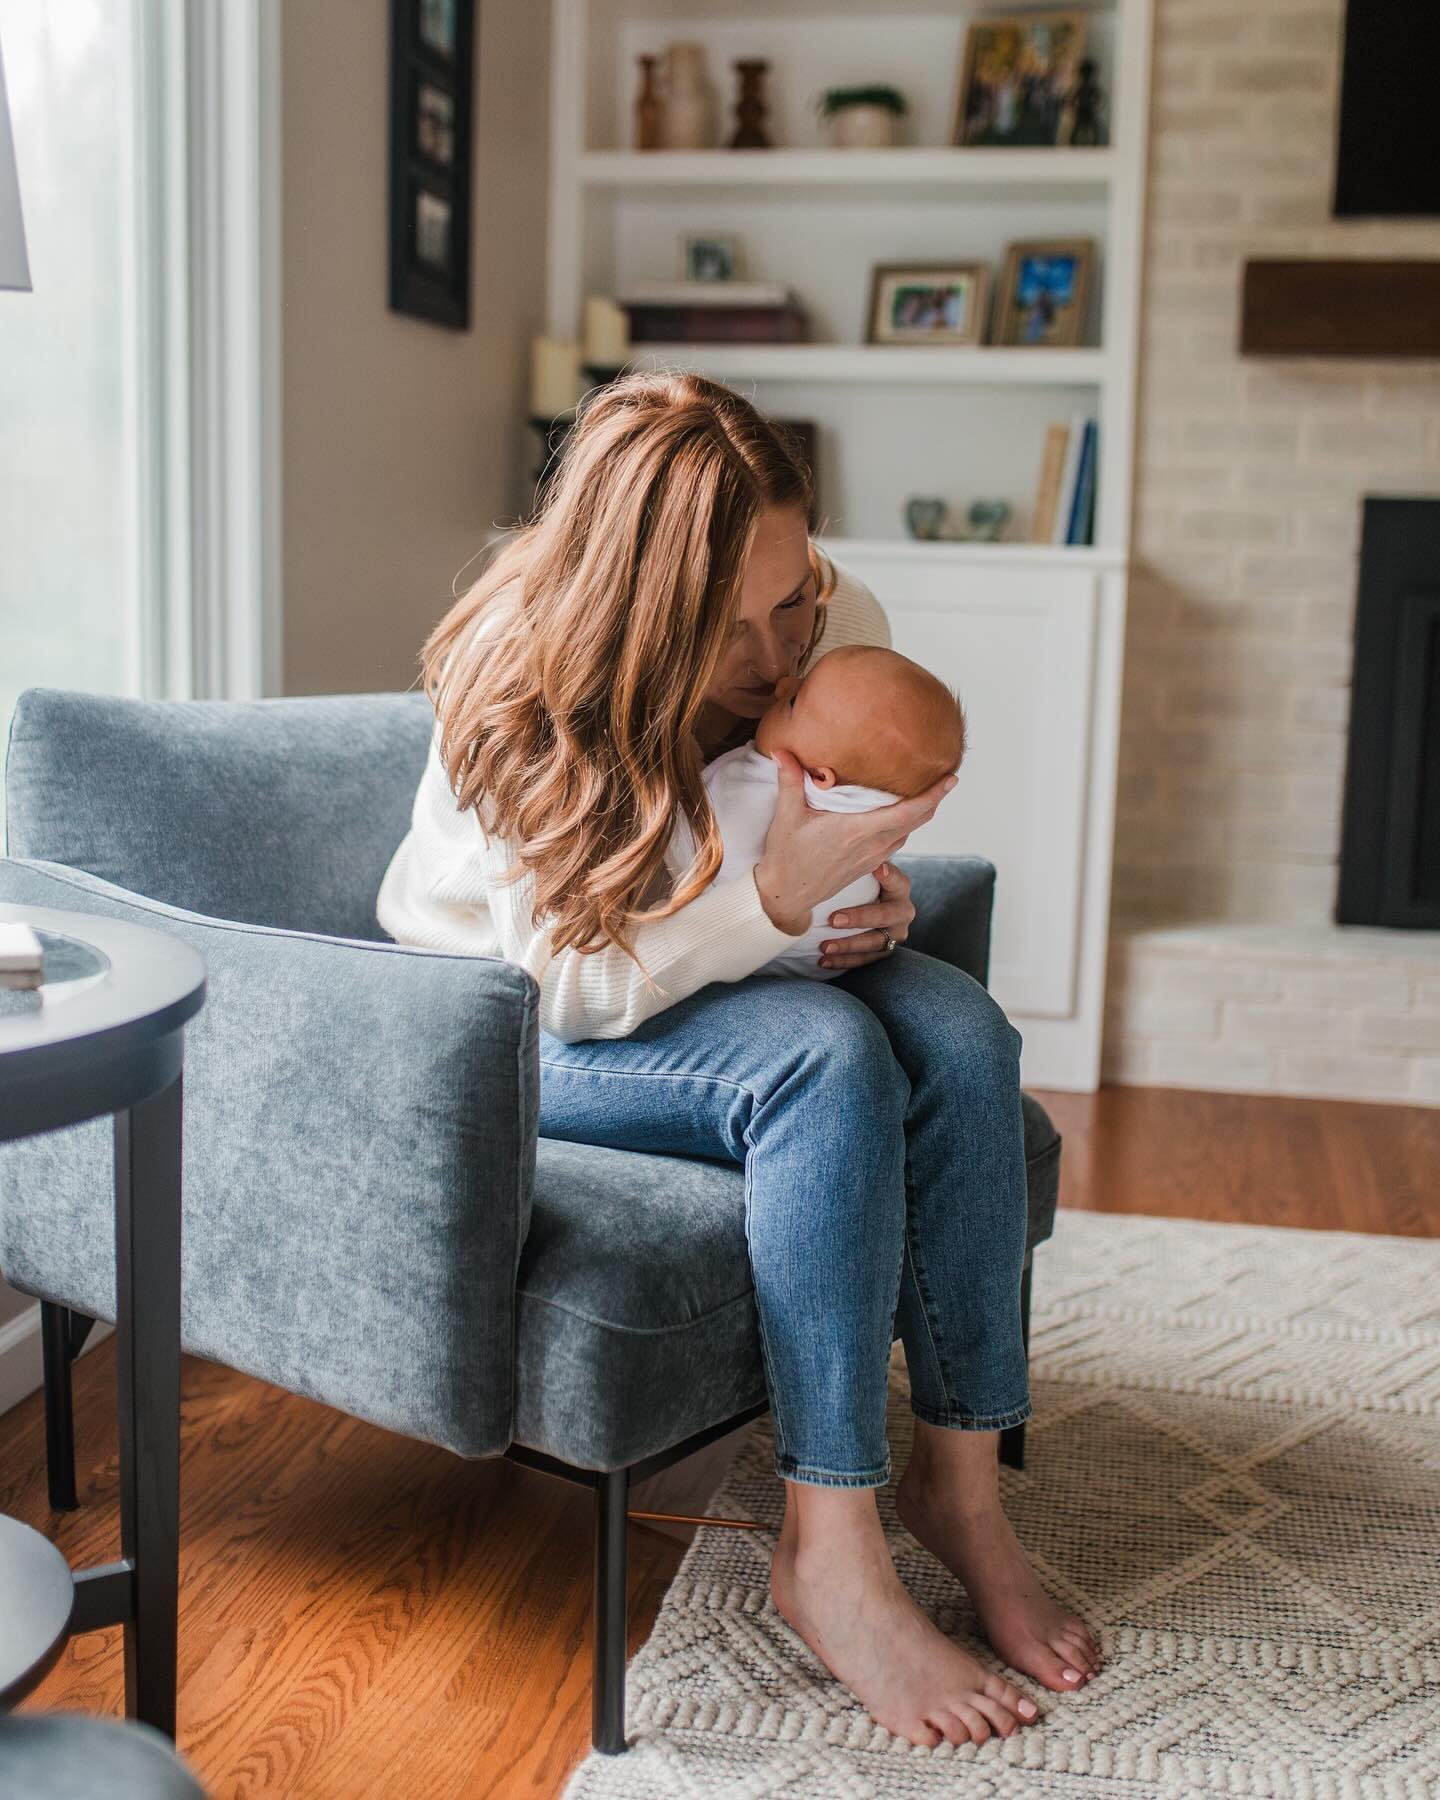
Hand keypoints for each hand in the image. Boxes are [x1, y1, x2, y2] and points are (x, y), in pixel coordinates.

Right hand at [752, 748, 954, 935]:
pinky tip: (899, 816)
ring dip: (921, 814)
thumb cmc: (786, 857)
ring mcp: (872, 857)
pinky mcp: (868, 865)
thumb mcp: (787, 816)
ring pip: (908, 833)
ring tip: (927, 794)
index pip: (908, 812)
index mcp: (858, 830)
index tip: (951, 779)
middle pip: (916, 821)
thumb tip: (781, 749)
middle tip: (947, 778)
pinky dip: (906, 826)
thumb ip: (790, 780)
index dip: (933, 796)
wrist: (786, 895)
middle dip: (935, 800)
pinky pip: (896, 842)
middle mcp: (872, 845)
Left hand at [817, 860, 914, 970]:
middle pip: (886, 916)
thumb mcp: (861, 869)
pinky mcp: (884, 950)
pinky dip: (844, 961)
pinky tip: (823, 961)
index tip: (877, 869)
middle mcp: (903, 911)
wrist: (864, 902)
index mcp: (900, 886)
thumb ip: (857, 859)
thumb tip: (836, 834)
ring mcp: (895, 933)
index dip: (889, 876)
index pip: (897, 880)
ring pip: (875, 943)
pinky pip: (865, 959)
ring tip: (824, 947)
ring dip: (849, 946)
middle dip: (860, 918)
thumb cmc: (857, 880)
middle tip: (833, 920)